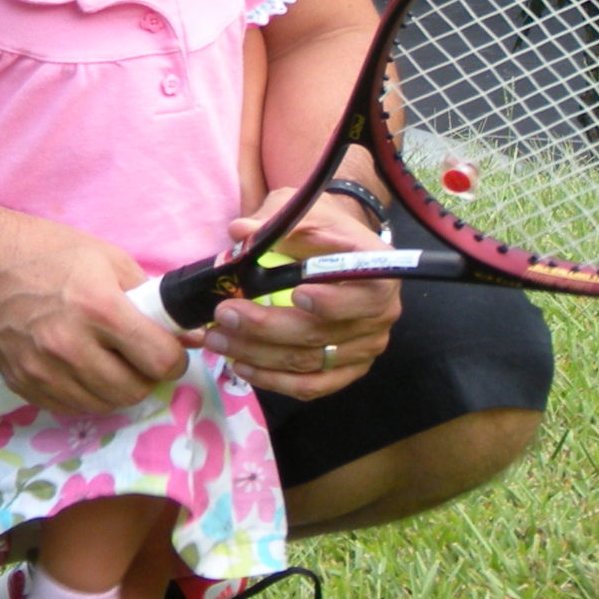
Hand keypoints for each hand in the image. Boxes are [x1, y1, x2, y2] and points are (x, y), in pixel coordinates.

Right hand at [0, 209, 188, 416]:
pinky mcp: (23, 385)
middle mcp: (71, 346)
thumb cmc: (47, 252)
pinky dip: (85, 394)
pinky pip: (71, 407)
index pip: (158, 360)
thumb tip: (189, 334)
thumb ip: (150, 298)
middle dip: (147, 376)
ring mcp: (43, 371)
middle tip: (141, 358)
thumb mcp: (108, 259)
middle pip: (133, 390)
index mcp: (99, 309)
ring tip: (111, 362)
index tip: (169, 350)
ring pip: (104, 405)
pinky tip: (83, 369)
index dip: (173, 358)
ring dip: (117, 388)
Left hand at [205, 150, 398, 399]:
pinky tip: (241, 364)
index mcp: (380, 271)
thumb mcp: (304, 212)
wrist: (337, 252)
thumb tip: (239, 231)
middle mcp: (381, 315)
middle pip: (323, 333)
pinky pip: (309, 387)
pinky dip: (272, 380)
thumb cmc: (320, 229)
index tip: (294, 294)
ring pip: (308, 362)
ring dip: (257, 354)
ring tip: (216, 338)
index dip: (333, 301)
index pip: (367, 294)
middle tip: (224, 313)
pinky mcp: (346, 372)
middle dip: (267, 327)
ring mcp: (365, 348)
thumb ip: (276, 221)